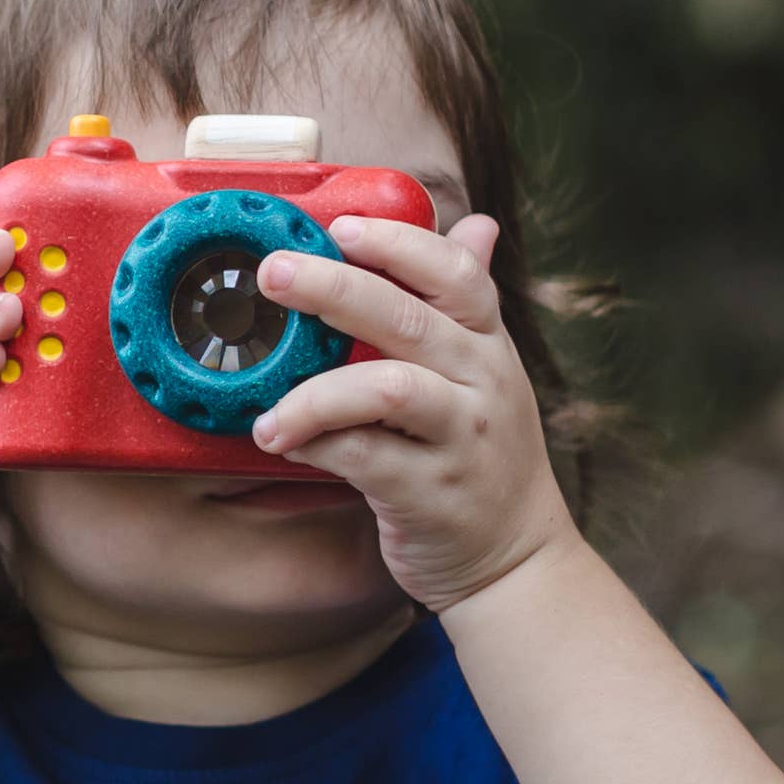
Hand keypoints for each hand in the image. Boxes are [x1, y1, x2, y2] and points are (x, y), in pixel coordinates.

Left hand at [247, 211, 575, 610]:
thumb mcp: (486, 373)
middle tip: (273, 274)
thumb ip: (466, 304)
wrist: (517, 558)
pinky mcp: (433, 494)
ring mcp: (461, 438)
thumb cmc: (480, 455)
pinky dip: (316, 446)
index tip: (342, 227)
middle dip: (335, 288)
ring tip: (266, 412)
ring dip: (313, 392)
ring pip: (388, 388)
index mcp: (487, 344)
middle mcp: (482, 382)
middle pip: (409, 318)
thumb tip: (477, 225)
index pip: (456, 274)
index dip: (399, 244)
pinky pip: (365, 458)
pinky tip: (282, 443)